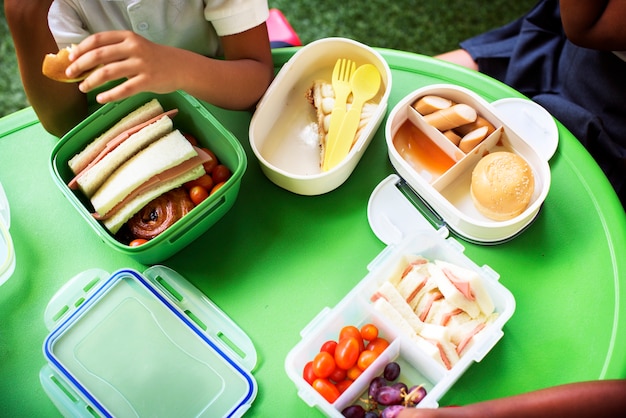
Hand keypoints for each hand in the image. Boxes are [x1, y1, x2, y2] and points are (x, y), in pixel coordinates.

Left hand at [66, 30, 182, 103]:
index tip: (70, 58)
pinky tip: (101, 98)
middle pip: (99, 55)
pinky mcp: (148, 81)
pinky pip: (124, 90)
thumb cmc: (153, 58)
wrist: (180, 67)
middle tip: (71, 74)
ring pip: (108, 73)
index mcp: (128, 37)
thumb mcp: (135, 47)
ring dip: (91, 81)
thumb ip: (115, 51)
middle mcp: (134, 48)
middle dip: (81, 65)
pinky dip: (109, 95)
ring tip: (83, 88)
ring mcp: (141, 65)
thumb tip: (86, 59)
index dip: (81, 49)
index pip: (98, 39)